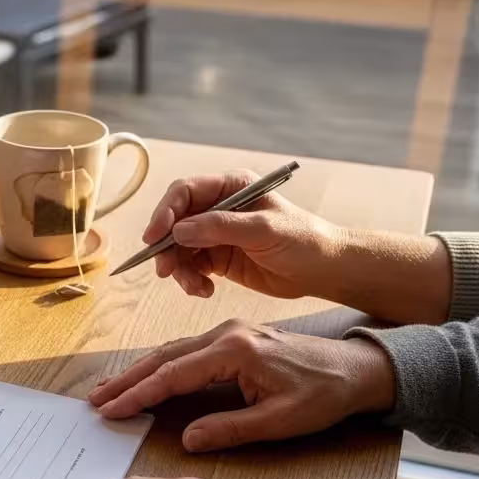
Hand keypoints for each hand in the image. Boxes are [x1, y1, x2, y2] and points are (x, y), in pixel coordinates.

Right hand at [89, 319, 394, 451]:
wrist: (358, 369)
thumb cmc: (325, 394)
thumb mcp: (280, 421)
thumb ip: (231, 429)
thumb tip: (188, 440)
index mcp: (235, 351)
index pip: (174, 374)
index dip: (139, 394)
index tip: (111, 410)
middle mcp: (227, 335)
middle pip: (164, 358)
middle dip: (127, 380)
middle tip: (96, 400)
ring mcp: (229, 333)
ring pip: (172, 352)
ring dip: (140, 371)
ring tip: (110, 391)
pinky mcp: (234, 339)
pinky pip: (187, 351)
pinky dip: (161, 366)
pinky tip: (147, 378)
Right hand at [145, 171, 343, 299]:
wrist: (324, 271)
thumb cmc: (303, 241)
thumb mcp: (263, 229)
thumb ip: (221, 227)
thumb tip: (179, 230)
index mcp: (231, 187)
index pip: (184, 192)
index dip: (165, 212)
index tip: (153, 237)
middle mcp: (218, 207)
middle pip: (175, 222)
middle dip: (167, 247)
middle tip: (166, 271)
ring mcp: (216, 234)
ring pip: (179, 248)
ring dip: (180, 269)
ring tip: (195, 287)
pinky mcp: (217, 258)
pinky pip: (191, 267)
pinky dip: (191, 280)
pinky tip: (205, 291)